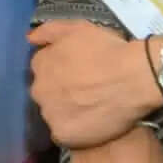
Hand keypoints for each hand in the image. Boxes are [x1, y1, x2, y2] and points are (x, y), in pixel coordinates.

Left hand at [28, 19, 160, 149]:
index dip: (61, 70)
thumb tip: (30, 39)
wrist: (133, 78)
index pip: (42, 69)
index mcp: (41, 64)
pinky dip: (74, 130)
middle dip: (60, 91)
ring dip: (66, 111)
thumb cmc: (108, 50)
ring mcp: (50, 114)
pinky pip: (63, 133)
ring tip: (91, 108)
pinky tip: (90, 124)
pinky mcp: (62, 134)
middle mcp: (39, 90)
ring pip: (54, 114)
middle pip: (45, 92)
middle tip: (86, 90)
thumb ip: (49, 31)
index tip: (78, 71)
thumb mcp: (79, 28)